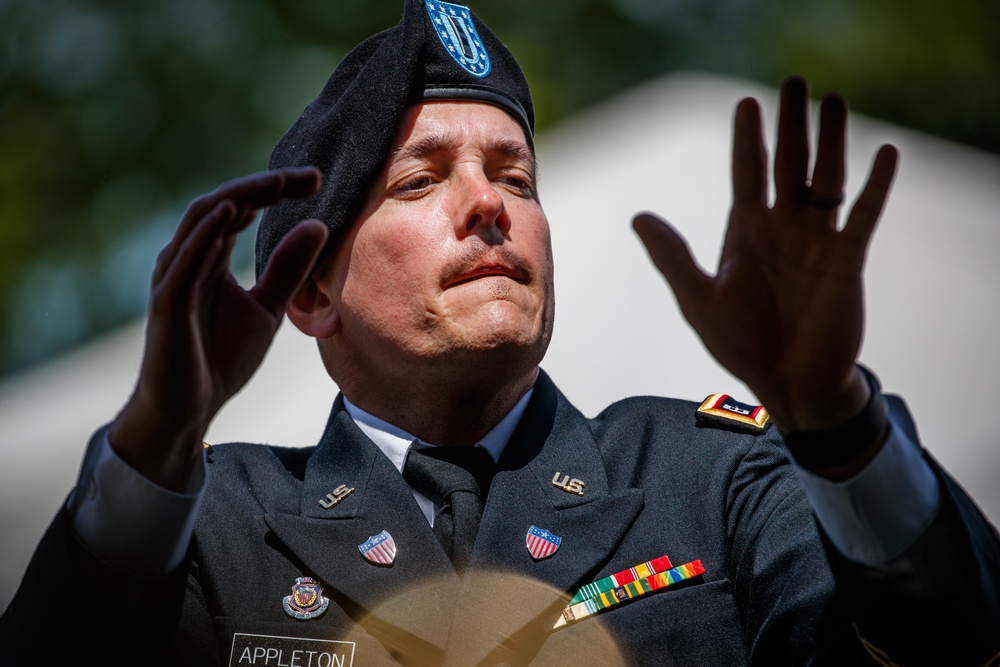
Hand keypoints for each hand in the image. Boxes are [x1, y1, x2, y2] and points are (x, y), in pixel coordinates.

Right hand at [110, 168, 327, 490]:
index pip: (243, 207)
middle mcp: (188, 257)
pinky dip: (205, 234)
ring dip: (237, 199)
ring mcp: (174, 277)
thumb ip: (288, 269)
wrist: (189, 408)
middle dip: (265, 186)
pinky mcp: (167, 303)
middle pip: (223, 203)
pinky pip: (183, 261)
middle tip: (310, 176)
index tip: (317, 181)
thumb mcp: (267, 308)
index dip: (277, 189)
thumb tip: (318, 225)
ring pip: (199, 222)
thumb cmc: (220, 358)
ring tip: (276, 184)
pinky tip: (232, 215)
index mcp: (211, 256)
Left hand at [633, 77, 897, 433]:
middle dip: (791, 126)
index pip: (747, 174)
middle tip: (794, 83)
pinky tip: (883, 153)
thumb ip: (673, 258)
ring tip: (833, 101)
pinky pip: (863, 215)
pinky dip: (874, 186)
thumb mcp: (700, 300)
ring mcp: (817, 242)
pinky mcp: (847, 260)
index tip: (747, 103)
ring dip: (830, 141)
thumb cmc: (742, 345)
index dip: (748, 140)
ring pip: (826, 179)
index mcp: (746, 234)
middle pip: (789, 165)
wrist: (788, 385)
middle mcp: (783, 229)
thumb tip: (638, 216)